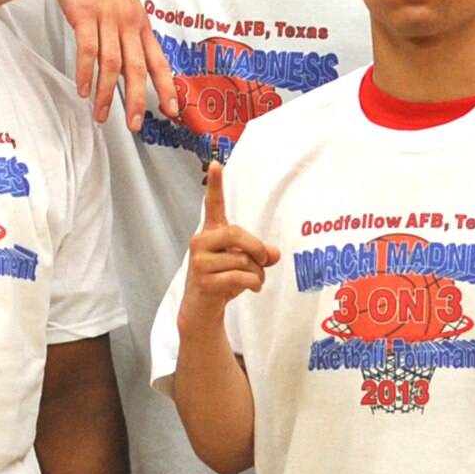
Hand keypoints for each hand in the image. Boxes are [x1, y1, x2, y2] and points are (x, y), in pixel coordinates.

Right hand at [46, 0, 178, 131]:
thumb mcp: (121, 7)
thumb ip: (126, 37)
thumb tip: (128, 71)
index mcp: (140, 23)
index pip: (158, 60)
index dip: (168, 87)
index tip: (174, 111)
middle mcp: (128, 23)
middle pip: (137, 68)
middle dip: (138, 99)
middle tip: (135, 125)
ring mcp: (107, 18)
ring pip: (112, 63)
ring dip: (106, 93)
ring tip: (101, 115)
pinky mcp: (84, 14)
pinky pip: (88, 49)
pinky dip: (86, 73)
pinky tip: (83, 89)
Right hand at [176, 163, 279, 336]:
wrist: (202, 309)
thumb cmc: (222, 281)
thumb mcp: (243, 264)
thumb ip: (259, 254)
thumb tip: (275, 253)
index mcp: (210, 233)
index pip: (213, 205)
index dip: (216, 185)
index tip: (216, 163)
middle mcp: (201, 242)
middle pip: (238, 234)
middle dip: (257, 249)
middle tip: (263, 261)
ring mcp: (200, 261)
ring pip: (243, 260)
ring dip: (257, 274)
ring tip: (253, 281)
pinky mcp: (204, 280)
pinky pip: (241, 277)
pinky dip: (254, 284)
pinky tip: (252, 289)